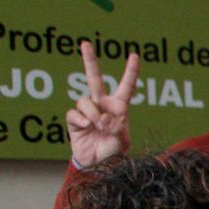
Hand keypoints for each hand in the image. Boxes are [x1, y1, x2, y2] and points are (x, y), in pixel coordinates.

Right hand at [65, 41, 138, 166]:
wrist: (98, 165)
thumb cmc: (113, 152)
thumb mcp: (122, 140)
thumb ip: (116, 127)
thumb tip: (101, 117)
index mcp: (119, 108)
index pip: (126, 87)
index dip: (130, 72)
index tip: (134, 55)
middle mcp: (102, 105)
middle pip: (94, 78)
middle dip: (89, 60)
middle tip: (85, 44)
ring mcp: (87, 111)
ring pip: (85, 101)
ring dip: (92, 114)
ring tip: (98, 126)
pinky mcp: (74, 120)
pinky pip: (74, 113)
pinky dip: (81, 121)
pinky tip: (85, 128)